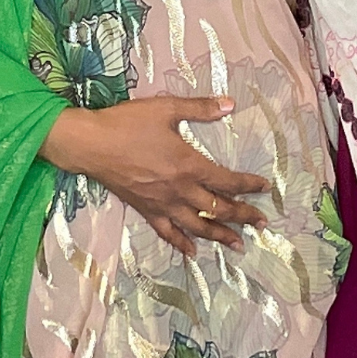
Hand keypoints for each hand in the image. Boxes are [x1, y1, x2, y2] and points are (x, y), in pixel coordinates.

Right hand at [39, 95, 268, 255]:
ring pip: (197, 227)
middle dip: (243, 215)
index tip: (265, 187)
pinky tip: (192, 252)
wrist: (91, 144)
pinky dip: (182, 244)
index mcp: (188, 165)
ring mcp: (162, 204)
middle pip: (218, 209)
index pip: (226, 181)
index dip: (248, 185)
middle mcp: (179, 190)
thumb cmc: (129, 123)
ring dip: (220, 236)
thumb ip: (200, 108)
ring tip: (238, 244)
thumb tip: (231, 104)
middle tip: (262, 222)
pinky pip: (168, 232)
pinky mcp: (145, 211)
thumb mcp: (167, 108)